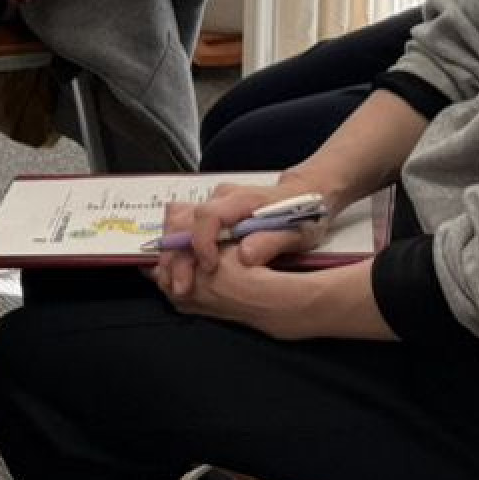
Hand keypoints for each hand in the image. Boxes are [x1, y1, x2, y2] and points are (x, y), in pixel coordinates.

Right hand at [152, 176, 330, 331]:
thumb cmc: (305, 216)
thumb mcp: (297, 234)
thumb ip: (271, 242)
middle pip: (183, 219)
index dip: (201, 242)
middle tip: (179, 285)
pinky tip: (178, 268)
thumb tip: (245, 257)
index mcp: (243, 200)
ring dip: (171, 251)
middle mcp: (223, 197)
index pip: (207, 215)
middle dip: (176, 254)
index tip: (208, 267)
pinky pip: (185, 225)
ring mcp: (215, 202)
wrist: (307, 195)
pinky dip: (177, 247)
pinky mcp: (213, 211)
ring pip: (178, 220)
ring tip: (172, 280)